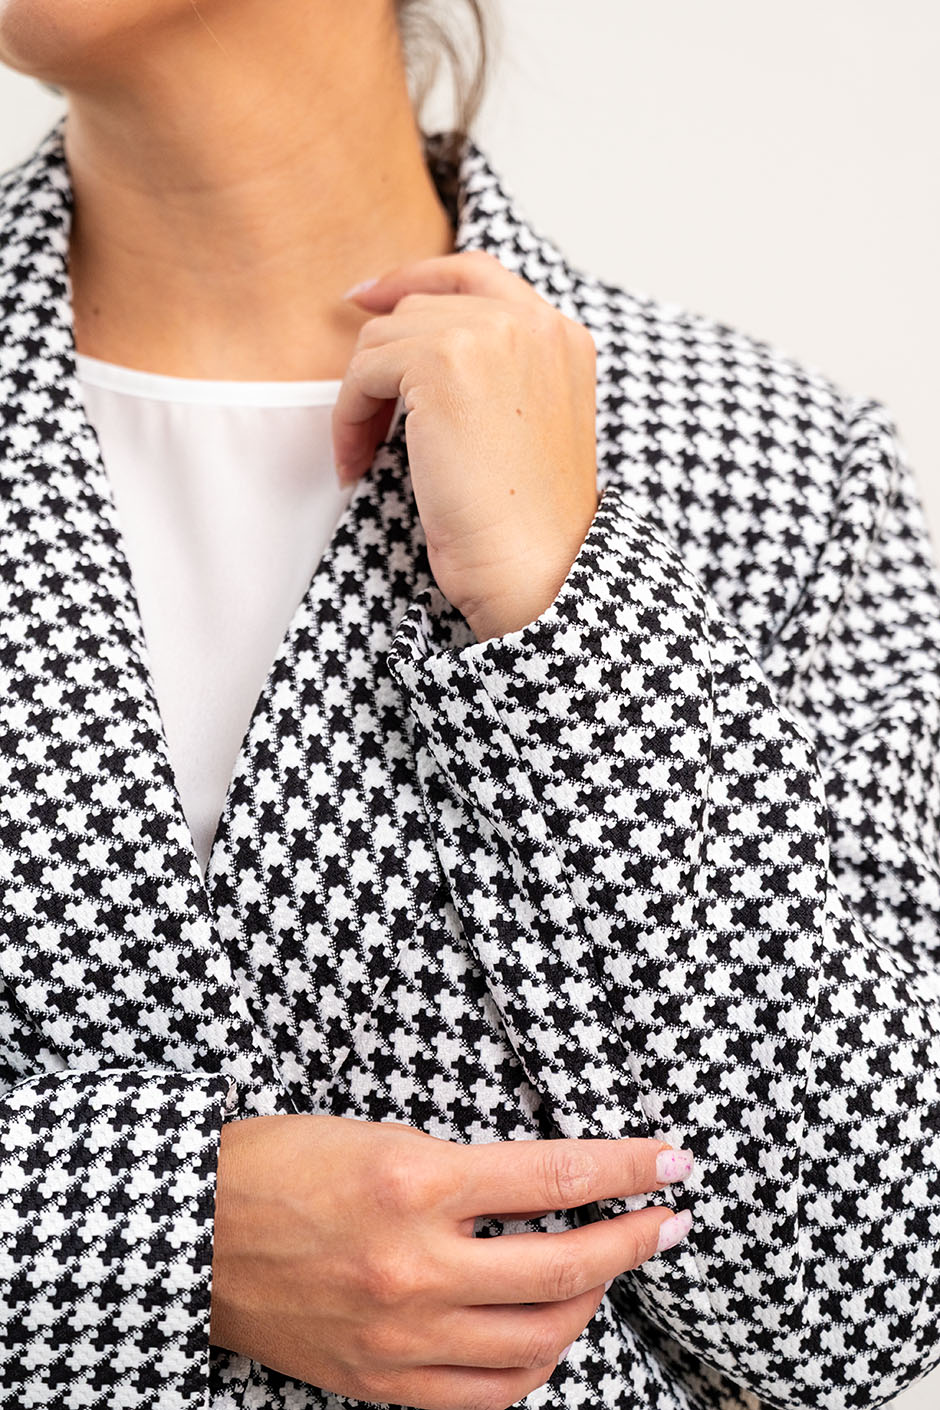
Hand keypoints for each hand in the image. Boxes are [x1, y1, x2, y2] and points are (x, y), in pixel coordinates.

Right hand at [209, 1114, 693, 1409]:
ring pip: (538, 1340)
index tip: (672, 1160)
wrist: (193, 1232)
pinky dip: (536, 1364)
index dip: (628, 1166)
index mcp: (415, 1183)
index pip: (555, 1177)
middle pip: (565, 1266)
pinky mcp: (381, 1382)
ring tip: (609, 1271)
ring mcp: (401, 1335)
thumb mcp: (379, 1135)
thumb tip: (541, 1188)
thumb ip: (461, 1168)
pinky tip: (552, 1333)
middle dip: (635, 1240)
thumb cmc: (279, 1164)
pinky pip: (487, 1394)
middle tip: (669, 1220)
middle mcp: (416, 1265)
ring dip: (592, 1303)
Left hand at [333, 250, 601, 642]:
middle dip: (379, 363)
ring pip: (384, 337)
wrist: (535, 568)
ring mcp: (490, 334)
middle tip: (359, 426)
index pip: (476, 272)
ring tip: (361, 456)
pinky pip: (363, 372)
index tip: (364, 299)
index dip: (413, 277)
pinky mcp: (443, 361)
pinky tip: (356, 464)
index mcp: (561, 336)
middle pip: (419, 306)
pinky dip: (347, 419)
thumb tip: (407, 336)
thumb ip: (494, 374)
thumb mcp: (526, 428)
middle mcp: (533, 322)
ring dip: (360, 399)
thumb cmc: (526, 525)